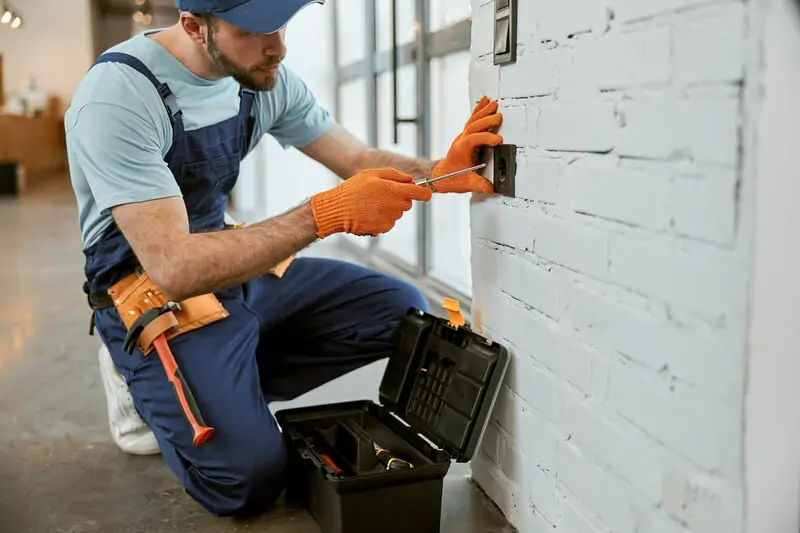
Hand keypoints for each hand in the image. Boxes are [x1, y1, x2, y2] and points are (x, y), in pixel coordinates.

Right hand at [310, 168, 431, 237]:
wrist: (336, 210)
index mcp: (392, 189)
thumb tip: (411, 179)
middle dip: (400, 199)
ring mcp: (389, 218)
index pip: (420, 193)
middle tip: (382, 195)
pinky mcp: (383, 228)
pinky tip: (369, 214)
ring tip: (371, 204)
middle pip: (408, 203)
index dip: (424, 192)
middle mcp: (394, 205)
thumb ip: (394, 175)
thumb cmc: (353, 189)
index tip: (424, 192)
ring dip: (389, 209)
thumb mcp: (371, 174)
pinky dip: (382, 219)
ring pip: (398, 213)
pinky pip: (389, 222)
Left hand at [431, 96, 503, 193]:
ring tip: (494, 104)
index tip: (498, 141)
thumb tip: (492, 188)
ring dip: (483, 111)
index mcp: (461, 150)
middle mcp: (461, 140)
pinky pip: (472, 120)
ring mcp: (463, 136)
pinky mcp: (466, 135)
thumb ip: (480, 185)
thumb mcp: (467, 184)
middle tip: (499, 116)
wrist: (441, 175)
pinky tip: (485, 102)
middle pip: (473, 126)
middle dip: (486, 120)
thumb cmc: (452, 178)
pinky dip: (479, 110)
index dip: (485, 138)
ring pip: (473, 120)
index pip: (473, 139)